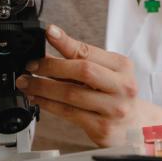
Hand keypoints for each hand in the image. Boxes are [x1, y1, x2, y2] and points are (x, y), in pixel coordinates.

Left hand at [17, 24, 141, 146]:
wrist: (134, 126)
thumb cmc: (116, 95)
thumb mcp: (107, 72)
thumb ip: (82, 59)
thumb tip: (52, 43)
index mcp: (123, 67)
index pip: (90, 51)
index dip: (66, 42)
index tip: (49, 33)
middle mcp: (122, 87)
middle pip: (83, 71)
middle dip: (51, 66)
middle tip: (31, 65)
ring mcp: (113, 109)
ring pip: (71, 94)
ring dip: (43, 87)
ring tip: (27, 83)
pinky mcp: (102, 128)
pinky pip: (69, 113)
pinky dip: (48, 104)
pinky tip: (38, 98)